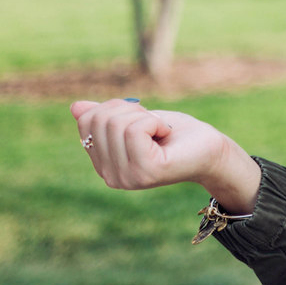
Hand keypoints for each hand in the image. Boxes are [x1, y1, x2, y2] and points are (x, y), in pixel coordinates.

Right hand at [71, 98, 258, 211]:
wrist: (210, 149)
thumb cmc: (176, 133)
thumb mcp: (136, 119)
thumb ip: (107, 117)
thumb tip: (76, 107)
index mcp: (103, 164)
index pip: (87, 121)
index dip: (117, 108)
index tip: (141, 119)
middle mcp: (109, 177)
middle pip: (100, 120)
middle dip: (131, 110)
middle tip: (155, 125)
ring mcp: (126, 178)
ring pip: (118, 123)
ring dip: (146, 117)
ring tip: (161, 132)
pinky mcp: (145, 172)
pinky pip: (136, 130)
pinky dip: (155, 122)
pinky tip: (166, 136)